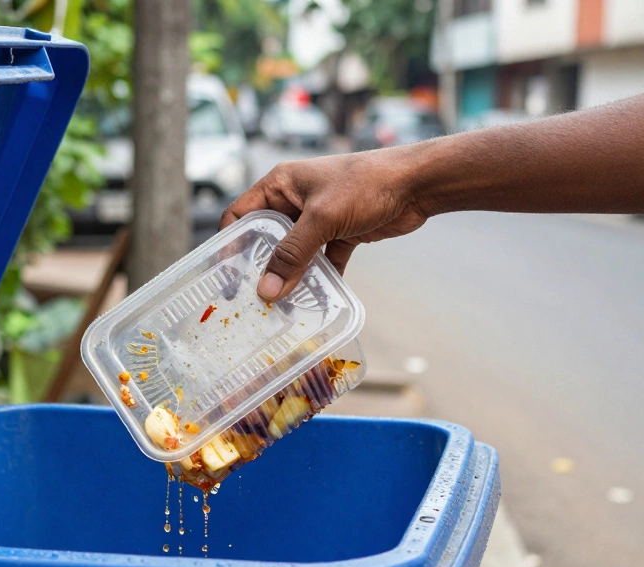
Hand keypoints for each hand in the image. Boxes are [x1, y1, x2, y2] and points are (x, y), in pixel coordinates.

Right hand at [219, 150, 429, 300]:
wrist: (417, 183)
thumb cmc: (366, 184)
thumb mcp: (322, 218)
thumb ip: (293, 255)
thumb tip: (267, 291)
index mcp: (281, 184)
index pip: (241, 214)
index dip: (229, 242)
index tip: (225, 275)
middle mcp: (295, 200)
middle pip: (266, 237)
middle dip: (259, 266)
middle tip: (250, 297)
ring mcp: (318, 218)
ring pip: (294, 253)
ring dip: (289, 276)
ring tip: (278, 306)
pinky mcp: (340, 234)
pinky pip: (320, 261)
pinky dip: (318, 278)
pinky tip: (313, 301)